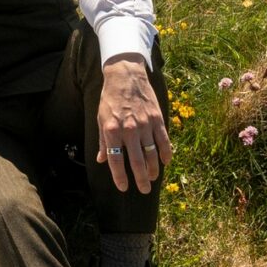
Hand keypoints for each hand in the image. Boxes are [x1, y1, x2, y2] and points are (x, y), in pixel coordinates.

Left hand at [96, 55, 170, 192]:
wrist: (125, 76)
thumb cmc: (110, 99)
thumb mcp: (101, 119)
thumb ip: (103, 141)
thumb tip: (102, 160)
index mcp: (112, 130)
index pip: (116, 160)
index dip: (120, 177)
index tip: (124, 188)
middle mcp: (129, 129)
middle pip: (137, 161)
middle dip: (141, 179)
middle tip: (144, 190)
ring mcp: (144, 124)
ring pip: (151, 154)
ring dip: (153, 169)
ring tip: (152, 178)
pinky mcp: (156, 118)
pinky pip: (163, 140)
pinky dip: (166, 153)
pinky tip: (165, 162)